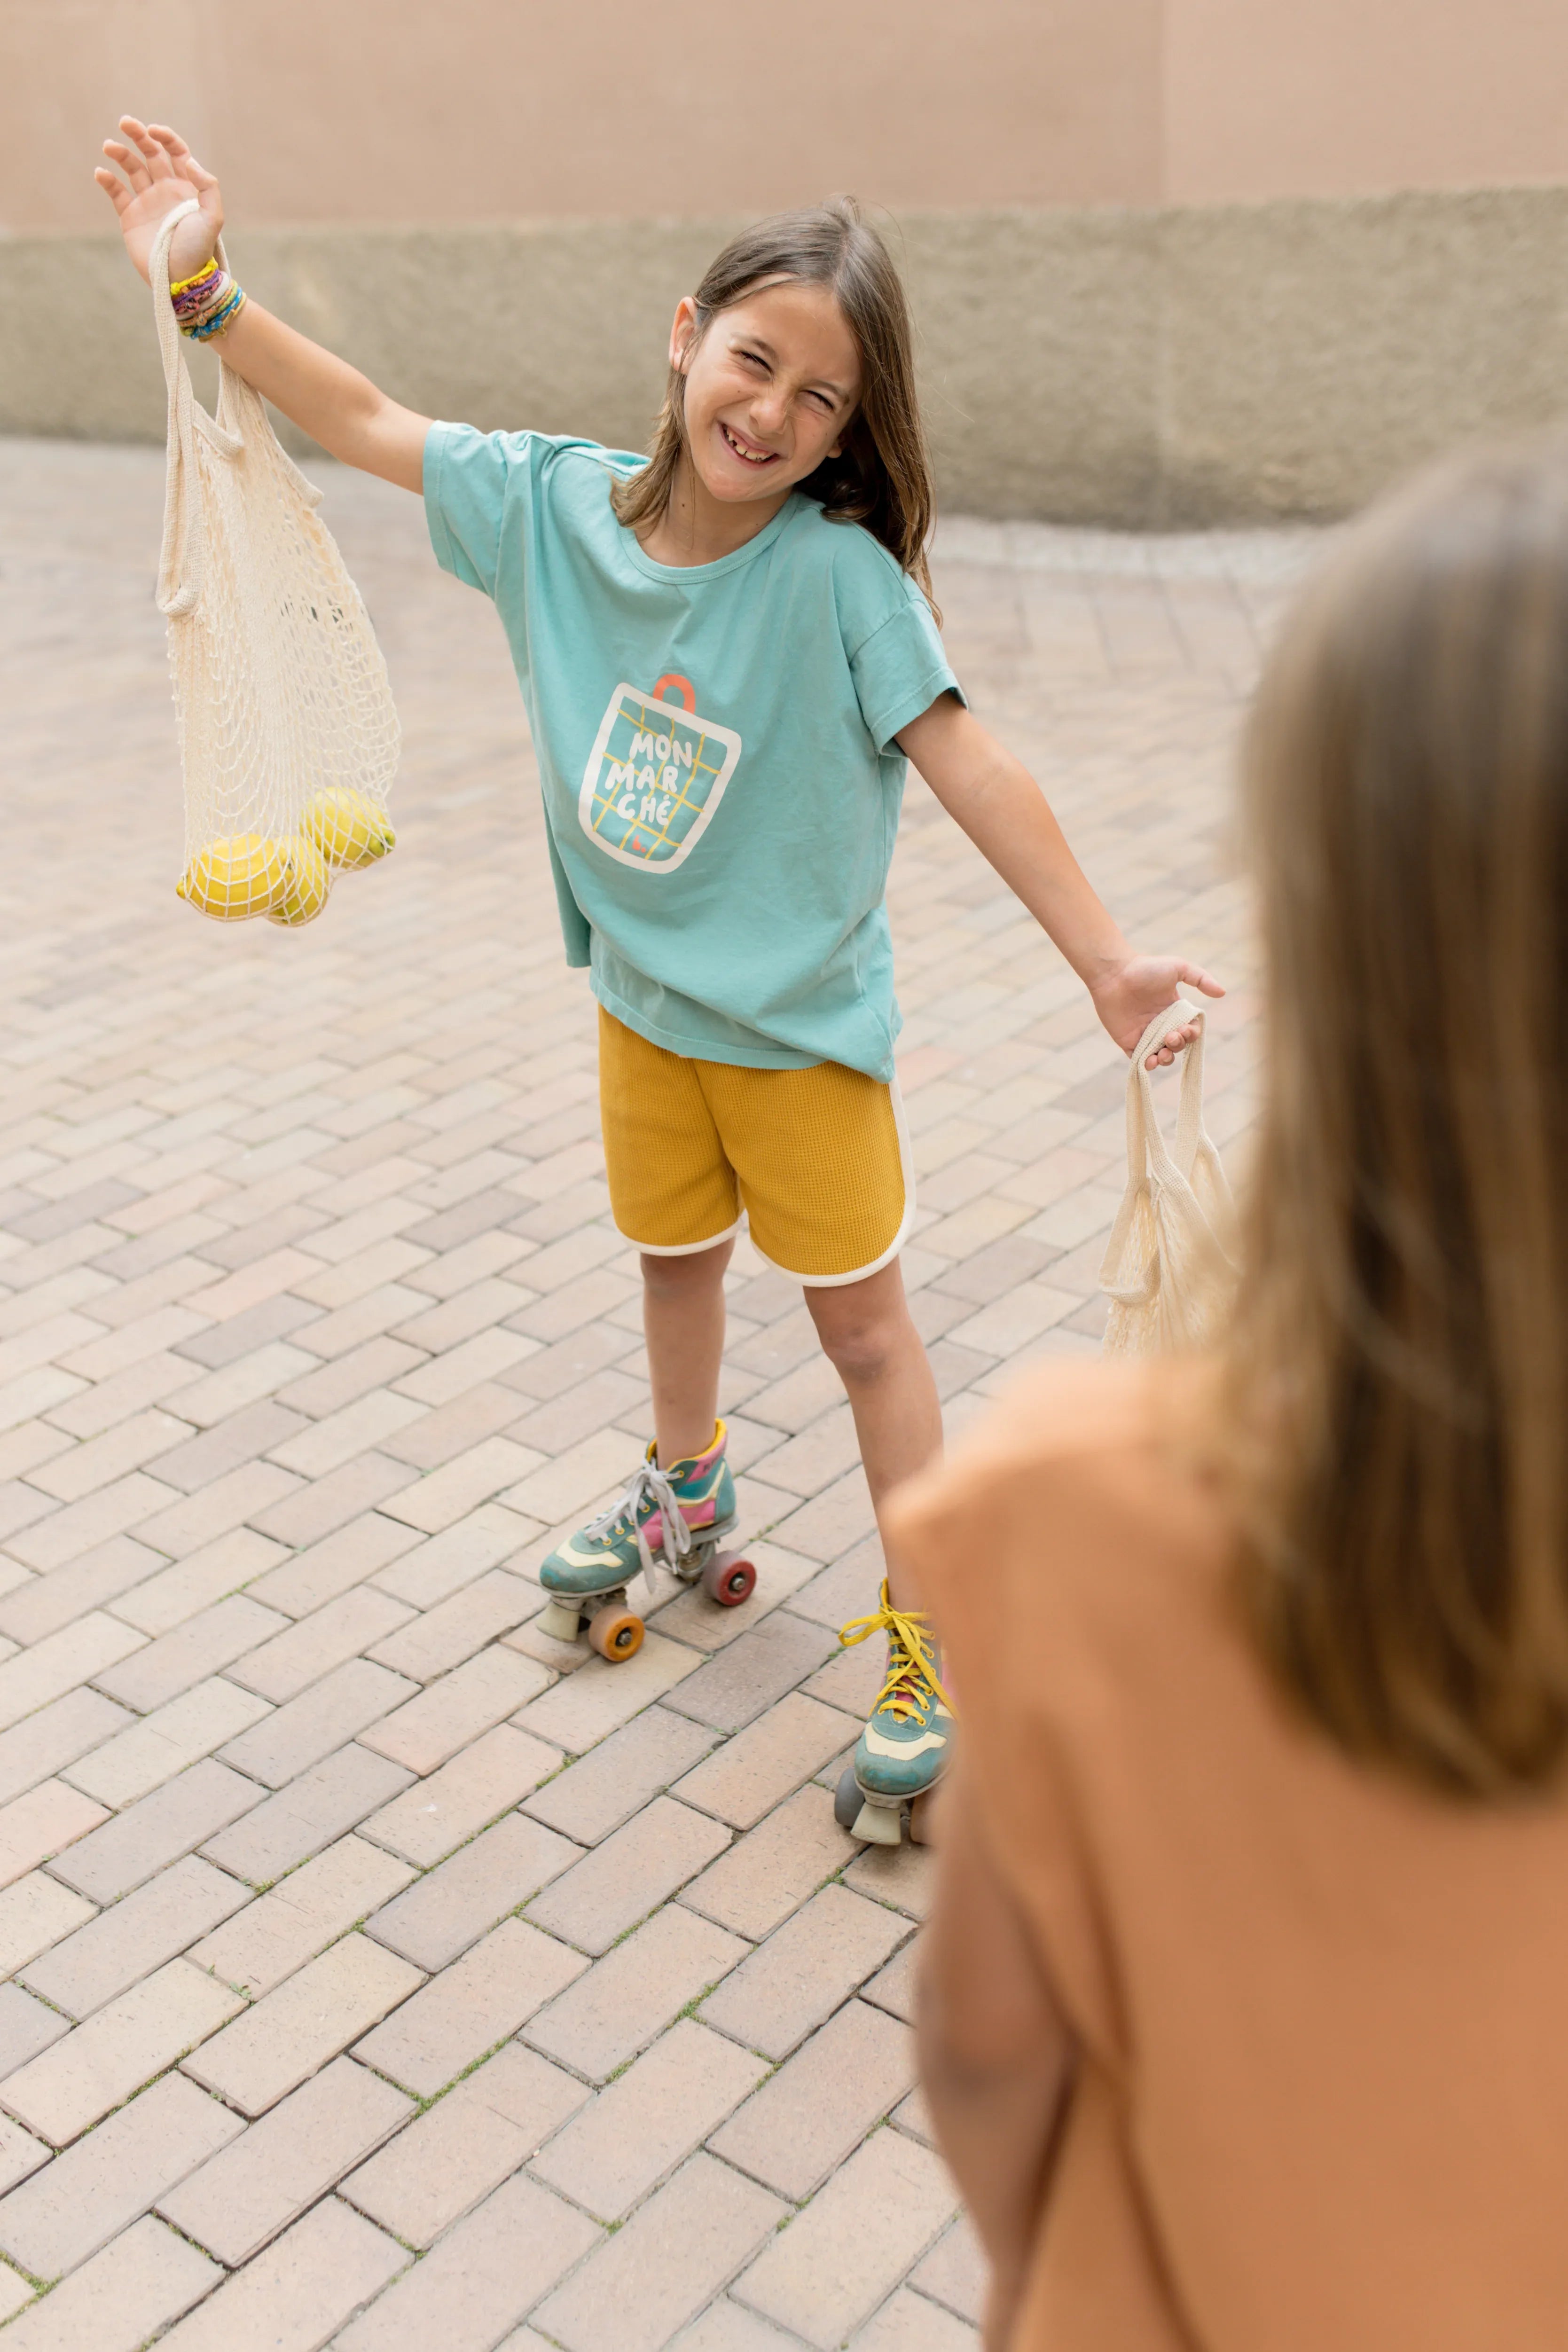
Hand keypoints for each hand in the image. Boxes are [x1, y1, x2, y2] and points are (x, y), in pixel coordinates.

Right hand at [94, 117, 221, 287]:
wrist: (181, 279)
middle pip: (151, 153)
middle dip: (138, 135)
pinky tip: (101, 173)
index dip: (165, 137)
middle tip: (125, 122)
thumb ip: (207, 186)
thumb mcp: (212, 218)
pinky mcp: (131, 216)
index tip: (153, 131)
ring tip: (109, 146)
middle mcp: (166, 190)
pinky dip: (107, 180)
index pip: (176, 152)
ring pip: (131, 168)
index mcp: (186, 187)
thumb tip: (188, 160)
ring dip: (120, 154)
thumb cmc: (199, 251)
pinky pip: (116, 192)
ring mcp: (147, 202)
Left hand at [1089, 955, 1224, 1068]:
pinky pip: (1140, 1060)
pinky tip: (1150, 1061)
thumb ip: (1201, 979)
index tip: (1186, 1029)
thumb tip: (1223, 993)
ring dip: (1166, 1059)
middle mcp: (1161, 1025)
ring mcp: (1145, 1035)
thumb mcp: (1178, 967)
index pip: (1190, 1030)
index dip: (1192, 1034)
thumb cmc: (1145, 968)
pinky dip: (1147, 1065)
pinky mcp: (1128, 1042)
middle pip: (1178, 1045)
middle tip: (1171, 1037)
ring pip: (1161, 1056)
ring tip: (1162, 1053)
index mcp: (1174, 1011)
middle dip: (1179, 1045)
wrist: (1114, 974)